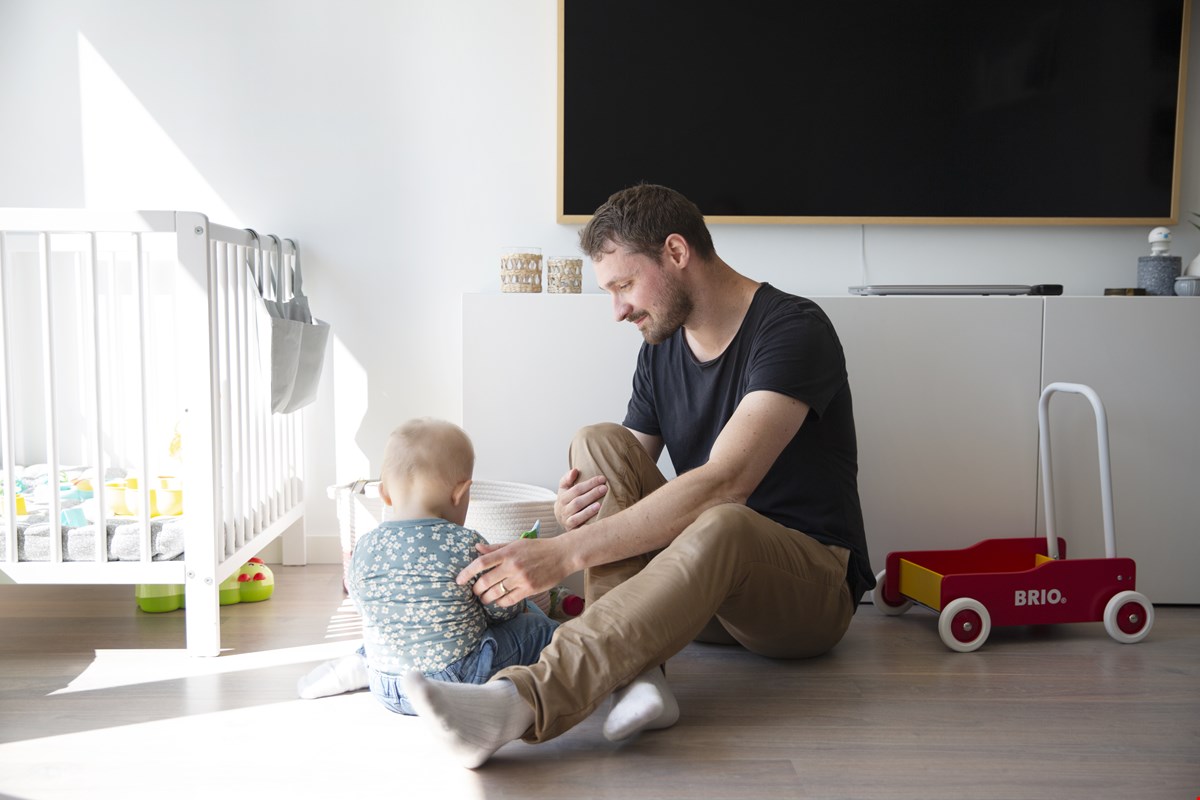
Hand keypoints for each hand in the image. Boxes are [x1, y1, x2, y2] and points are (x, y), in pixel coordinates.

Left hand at [457, 537, 572, 607]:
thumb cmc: (538, 548)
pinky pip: (509, 600)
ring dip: (486, 598)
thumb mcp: (516, 543)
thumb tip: (477, 548)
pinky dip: (500, 602)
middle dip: (476, 590)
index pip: (481, 562)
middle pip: (485, 581)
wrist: (563, 555)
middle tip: (475, 592)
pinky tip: (499, 601)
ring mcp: (521, 579)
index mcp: (508, 552)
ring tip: (485, 599)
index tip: (459, 580)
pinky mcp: (530, 590)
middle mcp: (513, 566)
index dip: (467, 572)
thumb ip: (496, 548)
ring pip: (496, 593)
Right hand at [554, 467, 606, 530]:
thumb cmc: (568, 499)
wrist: (561, 517)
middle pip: (577, 501)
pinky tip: (595, 518)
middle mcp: (562, 508)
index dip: (589, 483)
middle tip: (604, 489)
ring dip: (588, 509)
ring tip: (600, 504)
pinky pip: (577, 524)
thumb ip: (568, 478)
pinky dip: (585, 520)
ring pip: (577, 513)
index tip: (602, 479)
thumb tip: (575, 470)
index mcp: (562, 496)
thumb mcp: (565, 488)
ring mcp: (566, 519)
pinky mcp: (570, 528)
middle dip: (592, 494)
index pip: (576, 489)